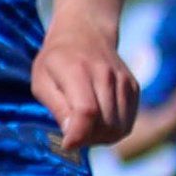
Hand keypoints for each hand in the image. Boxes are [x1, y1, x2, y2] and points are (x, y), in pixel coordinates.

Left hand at [32, 21, 139, 154]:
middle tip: (73, 133)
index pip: (87, 112)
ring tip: (84, 128)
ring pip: (119, 128)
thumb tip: (72, 137)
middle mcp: (105, 74)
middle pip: (105, 125)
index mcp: (77, 70)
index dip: (78, 135)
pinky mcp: (134, 88)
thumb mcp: (41, 81)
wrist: (86, 31)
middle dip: (88, 139)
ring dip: (101, 137)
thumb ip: (56, 107)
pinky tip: (98, 122)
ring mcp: (124, 81)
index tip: (67, 144)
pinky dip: (113, 130)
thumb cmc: (56, 60)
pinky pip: (128, 123)